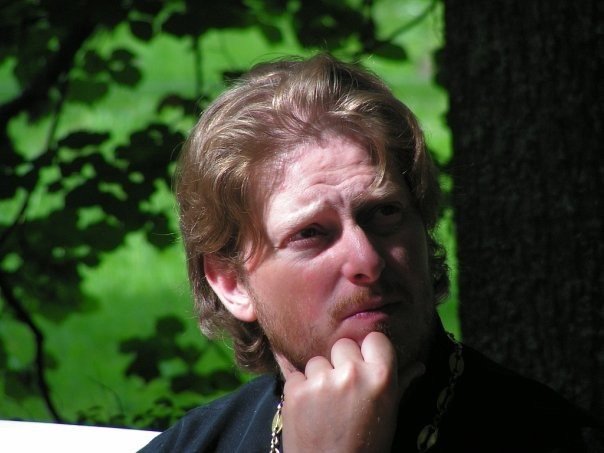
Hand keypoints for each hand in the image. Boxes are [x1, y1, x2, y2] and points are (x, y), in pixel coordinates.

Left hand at [281, 332, 424, 452]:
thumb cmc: (367, 445)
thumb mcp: (389, 414)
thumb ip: (401, 384)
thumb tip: (419, 366)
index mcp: (382, 376)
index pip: (375, 338)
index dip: (369, 351)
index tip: (365, 365)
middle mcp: (352, 373)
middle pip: (343, 345)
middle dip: (341, 363)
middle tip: (344, 391)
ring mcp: (322, 380)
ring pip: (317, 360)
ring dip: (319, 377)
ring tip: (325, 405)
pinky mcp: (296, 390)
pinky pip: (296, 375)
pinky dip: (299, 390)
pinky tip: (308, 410)